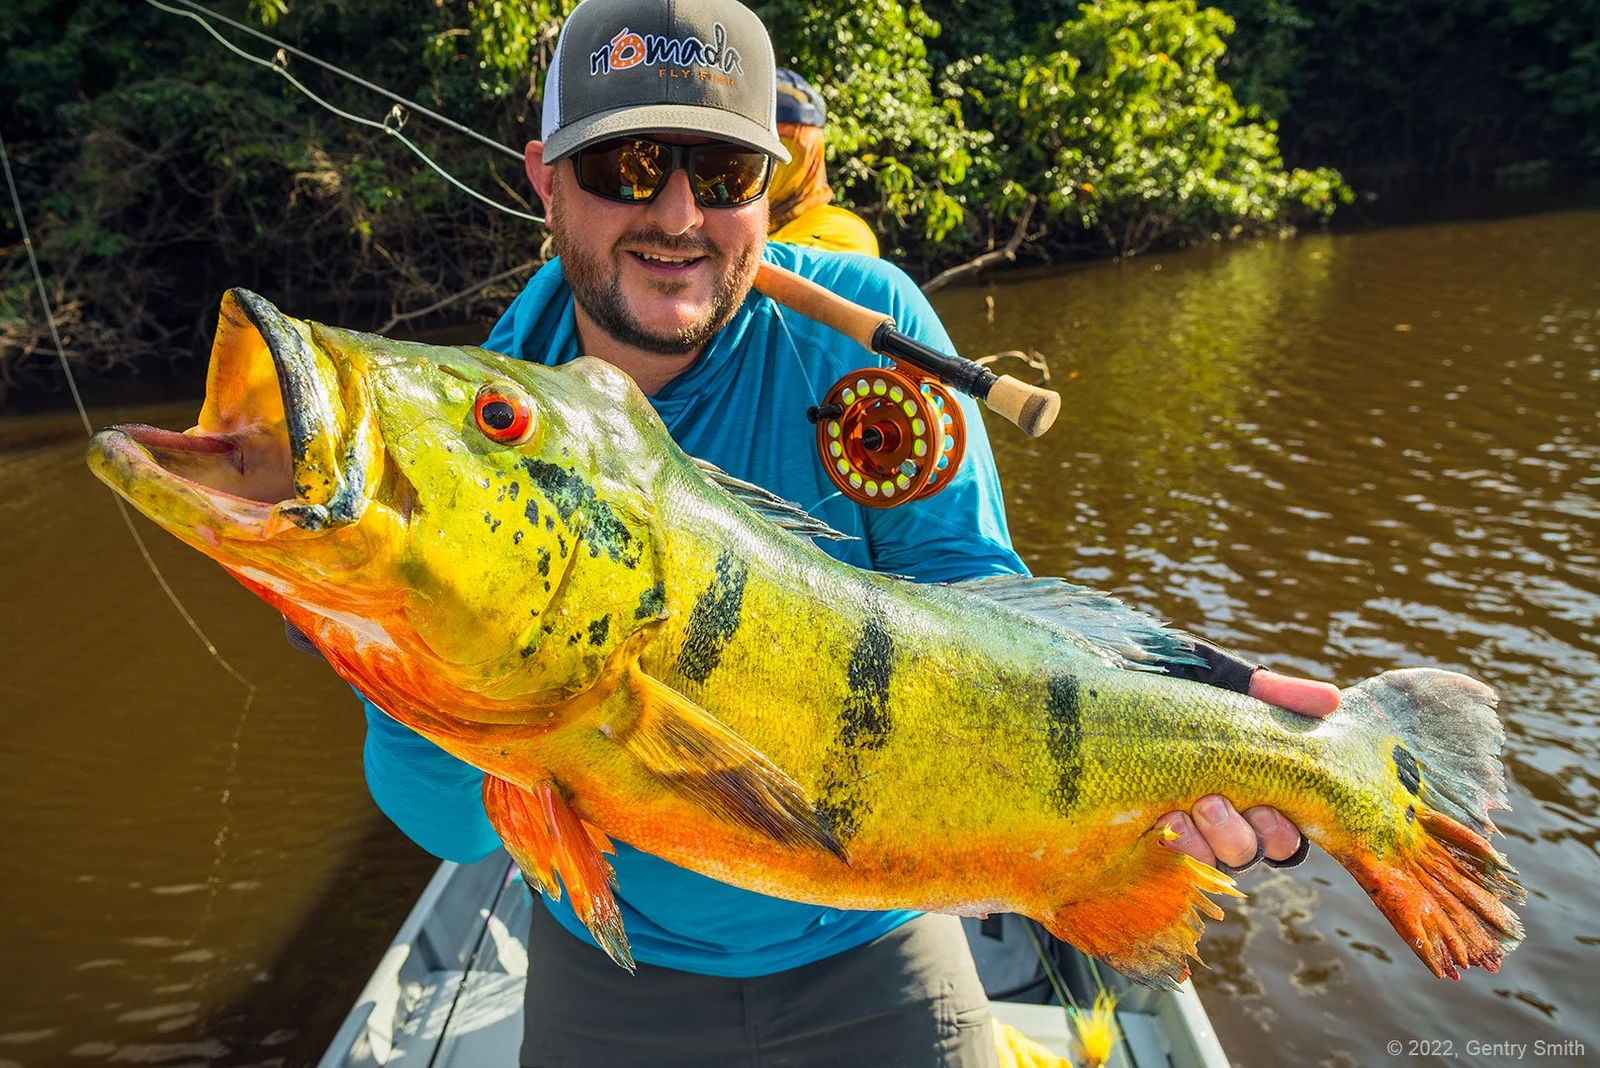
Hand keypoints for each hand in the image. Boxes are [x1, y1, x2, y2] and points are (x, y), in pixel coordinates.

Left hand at [1157, 669, 1339, 871]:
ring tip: (1187, 807)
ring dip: (1210, 840)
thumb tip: (1332, 700)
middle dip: (1245, 834)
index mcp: (1249, 781)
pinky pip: (1175, 863)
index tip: (1270, 805)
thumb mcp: (1212, 675)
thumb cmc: (1156, 679)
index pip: (1290, 829)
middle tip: (1215, 802)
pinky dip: (1175, 845)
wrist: (1082, 684)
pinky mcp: (1141, 837)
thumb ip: (1267, 690)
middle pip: (1259, 852)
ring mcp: (1182, 828)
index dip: (1288, 828)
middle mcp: (1222, 814)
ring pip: (1221, 862)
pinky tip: (1160, 818)